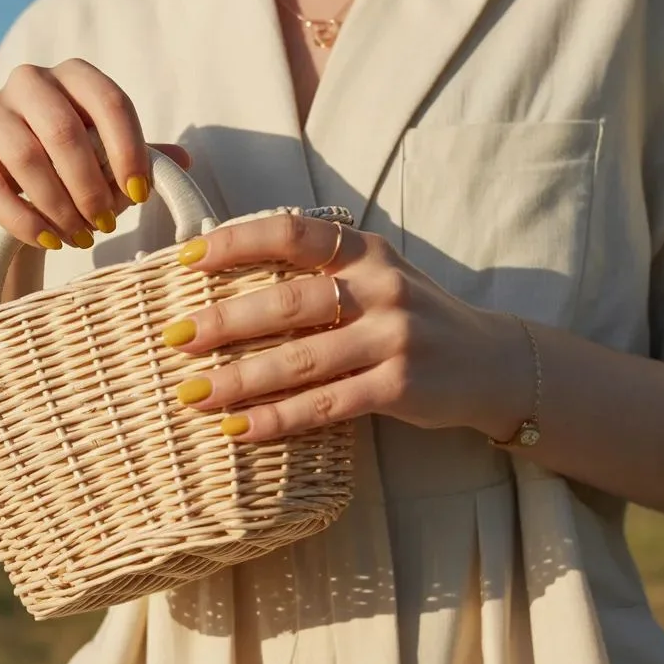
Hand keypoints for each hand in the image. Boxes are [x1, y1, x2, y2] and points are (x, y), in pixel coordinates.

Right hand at [0, 59, 189, 249]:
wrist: (18, 196)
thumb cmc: (76, 173)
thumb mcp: (113, 163)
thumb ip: (145, 159)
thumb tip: (184, 160)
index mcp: (74, 77)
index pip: (109, 101)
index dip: (129, 150)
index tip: (141, 195)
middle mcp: (29, 82)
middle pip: (63, 129)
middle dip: (90, 186)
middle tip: (107, 224)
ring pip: (27, 157)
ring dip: (60, 206)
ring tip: (81, 237)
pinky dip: (27, 221)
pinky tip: (50, 241)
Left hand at [161, 214, 532, 441]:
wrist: (490, 363)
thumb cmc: (415, 318)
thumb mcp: (377, 277)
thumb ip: (321, 271)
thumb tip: (231, 281)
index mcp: (366, 250)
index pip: (291, 233)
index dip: (234, 243)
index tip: (184, 261)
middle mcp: (381, 287)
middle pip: (288, 302)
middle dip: (223, 322)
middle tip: (173, 339)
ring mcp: (393, 338)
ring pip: (300, 361)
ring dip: (239, 380)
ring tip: (192, 394)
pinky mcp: (399, 387)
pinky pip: (325, 406)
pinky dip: (277, 420)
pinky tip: (239, 430)